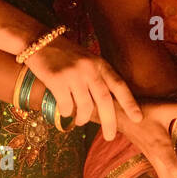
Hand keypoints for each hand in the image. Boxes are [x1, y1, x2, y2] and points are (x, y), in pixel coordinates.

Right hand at [28, 37, 142, 140]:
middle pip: (104, 100)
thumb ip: (97, 77)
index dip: (129, 103)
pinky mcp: (57, 80)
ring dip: (83, 118)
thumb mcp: (87, 61)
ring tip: (80, 121)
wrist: (38, 41)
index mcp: (99, 64)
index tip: (137, 118)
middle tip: (111, 136)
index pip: (119, 85)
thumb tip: (106, 105)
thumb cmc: (64, 55)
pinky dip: (67, 112)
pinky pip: (66, 105)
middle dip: (109, 121)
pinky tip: (65, 112)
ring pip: (84, 106)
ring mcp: (73, 74)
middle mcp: (89, 69)